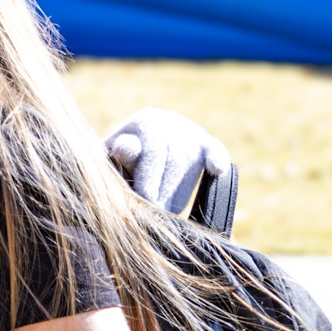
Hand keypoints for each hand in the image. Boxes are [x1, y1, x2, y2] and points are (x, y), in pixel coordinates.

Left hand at [104, 107, 228, 213]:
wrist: (136, 156)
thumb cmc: (121, 164)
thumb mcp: (114, 159)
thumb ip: (120, 155)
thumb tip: (127, 148)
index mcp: (146, 120)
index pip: (154, 149)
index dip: (151, 177)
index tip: (145, 199)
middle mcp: (170, 120)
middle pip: (175, 158)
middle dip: (165, 188)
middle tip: (155, 210)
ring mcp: (189, 130)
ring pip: (191, 161)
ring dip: (181, 189)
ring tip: (166, 209)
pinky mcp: (205, 143)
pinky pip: (214, 149)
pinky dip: (217, 158)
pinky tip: (217, 169)